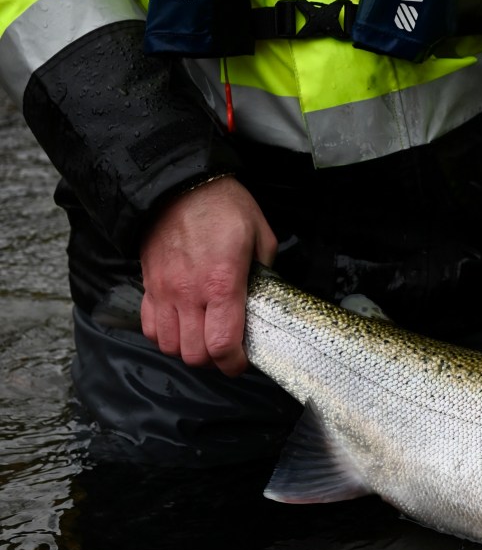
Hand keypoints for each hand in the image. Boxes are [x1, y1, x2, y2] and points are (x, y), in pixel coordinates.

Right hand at [139, 176, 275, 376]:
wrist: (179, 185)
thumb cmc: (225, 206)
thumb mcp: (261, 234)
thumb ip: (264, 270)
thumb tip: (262, 296)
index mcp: (222, 283)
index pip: (222, 344)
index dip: (233, 363)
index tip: (242, 362)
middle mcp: (189, 294)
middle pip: (194, 354)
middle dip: (214, 360)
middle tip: (227, 349)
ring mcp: (165, 293)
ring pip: (170, 346)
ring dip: (189, 349)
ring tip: (205, 337)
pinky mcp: (149, 287)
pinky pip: (150, 328)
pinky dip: (165, 336)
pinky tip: (182, 325)